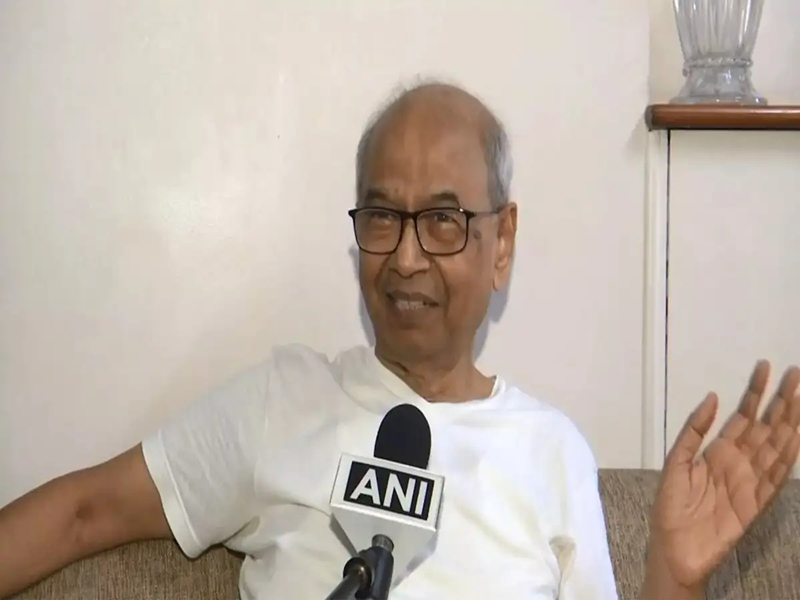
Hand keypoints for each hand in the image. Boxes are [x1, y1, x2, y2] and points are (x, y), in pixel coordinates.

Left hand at [650, 360, 799, 588]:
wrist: (672, 549)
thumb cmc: (670, 506)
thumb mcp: (676, 462)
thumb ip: (693, 431)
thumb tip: (712, 396)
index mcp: (718, 451)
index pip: (743, 416)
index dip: (754, 392)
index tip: (765, 367)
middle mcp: (739, 462)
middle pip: (765, 426)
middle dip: (780, 401)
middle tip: (795, 374)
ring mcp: (750, 481)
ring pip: (775, 447)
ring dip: (789, 424)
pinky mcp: (756, 503)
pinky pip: (775, 478)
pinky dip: (787, 459)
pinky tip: (796, 438)